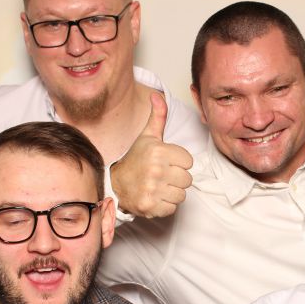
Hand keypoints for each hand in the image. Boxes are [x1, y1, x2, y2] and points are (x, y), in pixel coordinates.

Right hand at [110, 93, 193, 217]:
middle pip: (187, 179)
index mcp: (159, 152)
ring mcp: (153, 190)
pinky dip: (165, 205)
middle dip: (177, 178)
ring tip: (159, 186)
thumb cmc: (136, 159)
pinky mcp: (150, 206)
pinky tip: (155, 196)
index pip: (189, 162)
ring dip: (172, 192)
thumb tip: (157, 95)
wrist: (115, 184)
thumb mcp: (147, 136)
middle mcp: (156, 170)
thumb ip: (158, 117)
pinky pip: (172, 208)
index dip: (179, 162)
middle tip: (162, 175)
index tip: (166, 162)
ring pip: (182, 195)